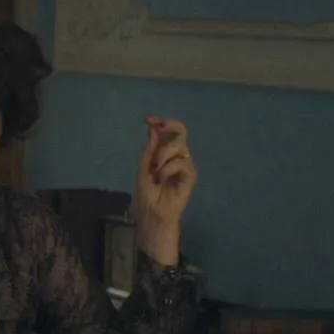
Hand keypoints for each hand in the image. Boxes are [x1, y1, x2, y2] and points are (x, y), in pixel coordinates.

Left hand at [135, 115, 197, 264]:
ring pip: (179, 146)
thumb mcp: (142, 170)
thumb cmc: (146, 196)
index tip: (148, 118)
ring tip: (155, 171)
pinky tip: (162, 180)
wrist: (152, 215)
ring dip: (162, 155)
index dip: (159, 123)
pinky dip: (168, 169)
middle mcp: (175, 157)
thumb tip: (152, 130)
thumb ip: (148, 150)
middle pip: (180, 132)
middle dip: (168, 126)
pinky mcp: (190, 176)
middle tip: (157, 126)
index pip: (166, 134)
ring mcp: (184, 165)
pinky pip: (181, 162)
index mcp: (162, 154)